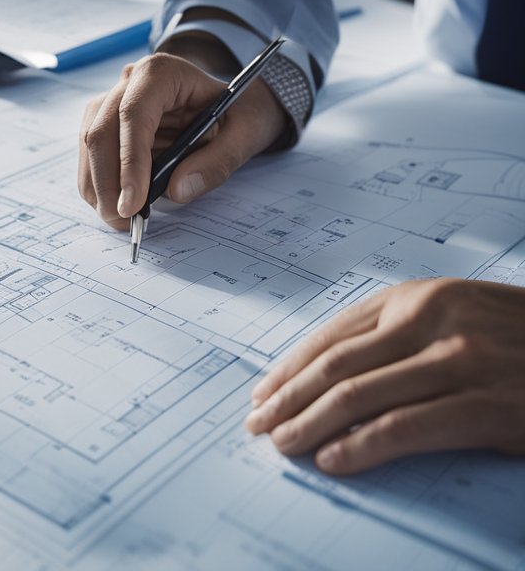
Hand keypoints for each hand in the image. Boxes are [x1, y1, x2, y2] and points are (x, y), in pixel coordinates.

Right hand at [78, 51, 287, 228]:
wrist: (231, 104)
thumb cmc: (239, 112)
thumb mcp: (248, 132)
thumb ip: (219, 160)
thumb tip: (177, 190)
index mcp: (162, 73)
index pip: (134, 114)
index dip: (129, 161)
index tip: (133, 203)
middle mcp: (128, 81)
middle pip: (101, 132)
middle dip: (108, 182)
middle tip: (124, 221)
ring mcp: (112, 101)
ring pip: (90, 145)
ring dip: (99, 187)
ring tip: (121, 219)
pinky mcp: (105, 122)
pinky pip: (92, 155)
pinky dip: (99, 184)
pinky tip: (117, 204)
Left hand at [245, 278, 524, 473]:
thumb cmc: (518, 339)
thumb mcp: (456, 317)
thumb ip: (398, 334)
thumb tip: (328, 376)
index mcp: (418, 296)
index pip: (332, 336)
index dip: (289, 368)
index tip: (262, 394)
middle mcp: (432, 319)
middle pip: (334, 365)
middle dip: (287, 399)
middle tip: (258, 425)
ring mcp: (459, 360)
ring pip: (356, 396)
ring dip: (309, 425)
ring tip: (283, 446)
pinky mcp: (486, 404)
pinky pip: (403, 428)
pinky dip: (359, 447)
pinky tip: (333, 460)